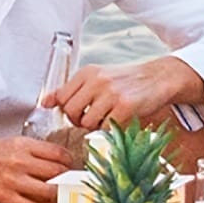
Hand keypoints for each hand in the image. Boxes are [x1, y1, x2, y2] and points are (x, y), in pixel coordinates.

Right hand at [0, 136, 73, 202]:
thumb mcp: (7, 143)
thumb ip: (28, 152)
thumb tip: (48, 163)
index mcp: (22, 145)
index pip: (57, 152)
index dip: (69, 161)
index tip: (70, 165)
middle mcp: (21, 161)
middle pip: (58, 171)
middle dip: (67, 179)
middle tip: (69, 182)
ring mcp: (14, 180)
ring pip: (49, 190)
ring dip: (58, 194)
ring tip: (60, 195)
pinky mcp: (5, 197)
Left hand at [48, 58, 191, 132]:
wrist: (158, 77)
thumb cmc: (125, 81)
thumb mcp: (97, 78)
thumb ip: (72, 90)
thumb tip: (45, 103)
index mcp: (87, 72)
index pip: (62, 98)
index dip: (69, 110)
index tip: (80, 111)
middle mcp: (97, 80)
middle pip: (71, 112)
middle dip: (79, 121)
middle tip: (92, 119)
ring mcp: (111, 93)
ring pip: (87, 123)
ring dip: (96, 127)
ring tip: (108, 118)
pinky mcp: (126, 107)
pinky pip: (106, 128)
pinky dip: (110, 130)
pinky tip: (119, 121)